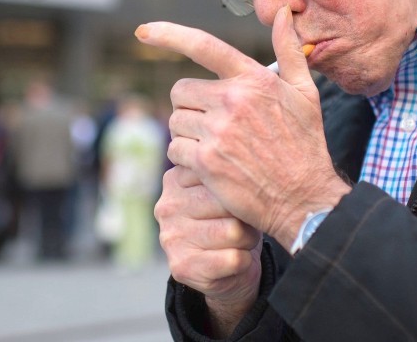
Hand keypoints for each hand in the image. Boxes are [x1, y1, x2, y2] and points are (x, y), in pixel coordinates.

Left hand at [136, 6, 351, 251]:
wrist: (305, 198)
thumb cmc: (305, 144)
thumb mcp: (305, 92)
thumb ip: (289, 49)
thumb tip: (284, 13)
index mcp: (253, 79)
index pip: (204, 46)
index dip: (169, 34)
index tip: (143, 31)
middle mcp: (233, 100)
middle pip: (180, 91)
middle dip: (189, 106)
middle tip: (210, 123)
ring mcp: (218, 131)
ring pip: (175, 121)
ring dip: (187, 134)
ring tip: (215, 146)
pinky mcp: (206, 161)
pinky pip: (174, 149)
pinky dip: (184, 158)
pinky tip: (208, 166)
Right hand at [155, 165, 261, 319]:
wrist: (230, 269)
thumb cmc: (231, 219)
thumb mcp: (226, 187)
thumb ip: (223, 168)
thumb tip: (236, 146)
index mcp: (175, 179)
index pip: (218, 174)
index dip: (242, 188)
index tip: (244, 195)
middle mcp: (167, 207)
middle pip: (227, 202)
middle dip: (247, 214)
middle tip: (246, 222)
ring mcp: (171, 238)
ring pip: (234, 231)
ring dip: (249, 238)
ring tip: (243, 240)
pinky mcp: (182, 267)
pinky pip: (233, 258)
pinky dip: (245, 261)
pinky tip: (238, 260)